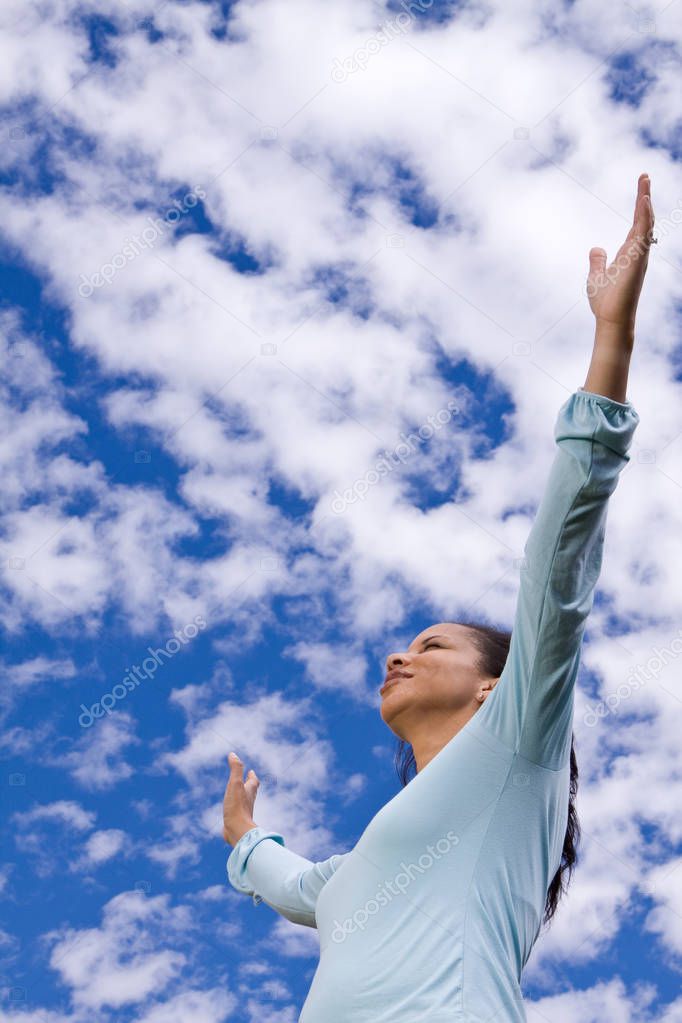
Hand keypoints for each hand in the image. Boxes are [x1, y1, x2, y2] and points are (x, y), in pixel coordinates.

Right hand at [223, 751, 258, 845]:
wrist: (237, 831)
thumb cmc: (237, 807)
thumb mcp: (235, 784)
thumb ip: (235, 769)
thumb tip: (233, 754)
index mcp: (249, 791)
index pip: (253, 781)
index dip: (252, 776)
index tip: (251, 771)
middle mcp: (248, 801)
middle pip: (251, 791)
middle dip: (250, 785)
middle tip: (248, 779)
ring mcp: (243, 811)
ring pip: (244, 801)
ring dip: (242, 796)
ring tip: (238, 794)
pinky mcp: (236, 820)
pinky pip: (236, 811)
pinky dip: (234, 807)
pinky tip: (230, 810)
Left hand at [587, 173, 654, 333]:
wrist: (610, 320)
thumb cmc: (606, 302)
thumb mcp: (596, 276)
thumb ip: (598, 261)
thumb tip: (596, 248)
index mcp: (629, 254)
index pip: (636, 225)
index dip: (639, 207)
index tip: (641, 187)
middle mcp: (638, 252)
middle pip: (644, 219)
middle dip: (644, 197)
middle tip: (644, 176)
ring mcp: (639, 256)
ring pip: (646, 223)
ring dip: (645, 202)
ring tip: (644, 181)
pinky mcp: (637, 260)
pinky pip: (643, 234)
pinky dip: (644, 217)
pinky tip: (643, 201)